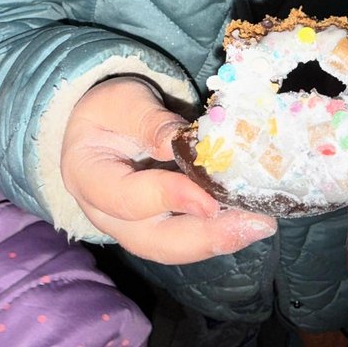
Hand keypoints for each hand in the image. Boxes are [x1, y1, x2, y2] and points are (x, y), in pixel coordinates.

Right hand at [61, 77, 276, 263]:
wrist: (99, 126)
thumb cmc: (108, 110)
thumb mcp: (122, 101)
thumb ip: (148, 120)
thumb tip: (183, 143)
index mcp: (87, 177)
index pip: (126, 198)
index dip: (168, 199)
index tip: (209, 199)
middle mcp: (106, 215)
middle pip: (153, 240)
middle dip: (206, 237)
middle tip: (253, 224)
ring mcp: (133, 227)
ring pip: (174, 247)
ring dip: (220, 239)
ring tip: (260, 223)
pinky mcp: (159, 226)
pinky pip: (188, 236)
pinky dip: (220, 230)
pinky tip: (251, 217)